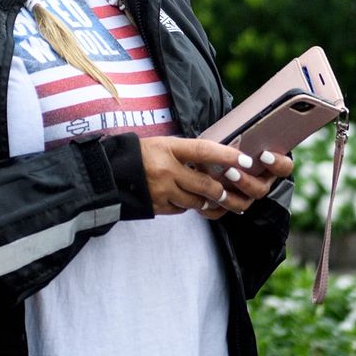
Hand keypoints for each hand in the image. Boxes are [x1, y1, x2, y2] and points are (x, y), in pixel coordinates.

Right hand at [140, 136, 277, 218]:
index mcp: (167, 149)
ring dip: (207, 201)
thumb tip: (215, 161)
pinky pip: (182, 209)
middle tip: (230, 191)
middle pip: (206, 185)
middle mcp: (166, 171)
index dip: (228, 156)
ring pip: (197, 201)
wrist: (109, 174)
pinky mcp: (157, 207)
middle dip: (222, 190)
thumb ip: (186, 153)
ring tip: (212, 197)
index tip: (246, 161)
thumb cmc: (139, 155)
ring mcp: (162, 191)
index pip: (204, 151)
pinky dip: (187, 205)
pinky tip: (184, 199)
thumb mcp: (162, 145)